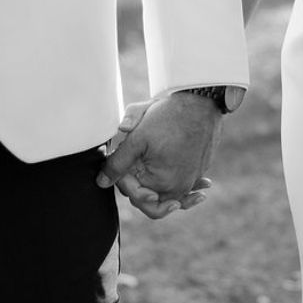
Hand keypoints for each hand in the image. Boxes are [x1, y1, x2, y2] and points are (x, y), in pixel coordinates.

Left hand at [97, 93, 220, 218]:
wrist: (201, 102)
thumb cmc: (169, 117)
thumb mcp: (136, 139)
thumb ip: (117, 164)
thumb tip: (102, 182)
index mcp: (161, 184)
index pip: (134, 194)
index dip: (123, 178)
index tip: (124, 158)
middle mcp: (179, 188)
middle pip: (152, 200)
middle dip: (140, 186)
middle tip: (136, 167)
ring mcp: (191, 181)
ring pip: (169, 194)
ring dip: (158, 189)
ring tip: (148, 175)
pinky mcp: (200, 171)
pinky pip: (185, 185)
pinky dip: (178, 183)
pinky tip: (169, 176)